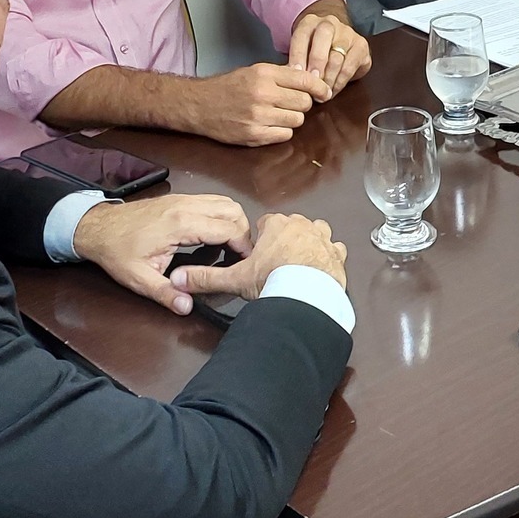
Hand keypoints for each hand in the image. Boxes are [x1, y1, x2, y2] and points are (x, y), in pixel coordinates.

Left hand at [72, 194, 251, 314]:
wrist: (97, 227)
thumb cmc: (116, 251)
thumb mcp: (139, 278)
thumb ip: (165, 293)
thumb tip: (187, 307)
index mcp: (181, 224)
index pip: (229, 229)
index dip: (243, 247)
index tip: (245, 262)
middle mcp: (186, 206)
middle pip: (233, 211)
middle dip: (244, 233)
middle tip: (239, 255)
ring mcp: (183, 199)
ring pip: (225, 202)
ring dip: (234, 221)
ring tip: (230, 244)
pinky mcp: (180, 198)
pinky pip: (212, 200)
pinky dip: (222, 214)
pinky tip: (215, 233)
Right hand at [170, 211, 347, 298]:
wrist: (306, 296)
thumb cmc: (274, 281)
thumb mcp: (235, 279)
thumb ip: (206, 277)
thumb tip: (181, 278)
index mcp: (277, 226)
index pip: (267, 221)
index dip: (262, 235)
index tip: (260, 250)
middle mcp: (302, 226)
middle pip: (292, 225)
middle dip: (286, 238)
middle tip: (278, 258)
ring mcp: (322, 239)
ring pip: (317, 232)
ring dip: (311, 242)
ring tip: (300, 260)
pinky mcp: (337, 255)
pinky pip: (335, 250)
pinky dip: (330, 257)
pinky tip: (322, 268)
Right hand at [186, 63, 322, 145]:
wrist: (199, 105)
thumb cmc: (229, 87)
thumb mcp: (254, 71)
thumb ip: (282, 75)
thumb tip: (312, 80)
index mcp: (264, 74)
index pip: (305, 80)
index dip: (319, 88)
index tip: (324, 93)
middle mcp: (262, 94)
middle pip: (304, 102)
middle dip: (302, 104)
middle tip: (291, 104)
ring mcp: (258, 116)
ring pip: (297, 120)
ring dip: (291, 119)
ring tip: (277, 114)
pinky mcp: (254, 135)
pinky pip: (285, 136)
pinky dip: (282, 132)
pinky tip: (270, 125)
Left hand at [289, 4, 371, 96]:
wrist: (338, 43)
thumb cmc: (315, 50)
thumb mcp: (302, 51)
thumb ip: (297, 62)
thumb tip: (290, 80)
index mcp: (310, 22)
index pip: (302, 35)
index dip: (298, 56)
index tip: (296, 74)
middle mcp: (329, 23)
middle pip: (323, 37)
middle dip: (316, 63)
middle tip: (313, 83)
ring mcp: (348, 33)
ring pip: (337, 56)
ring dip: (328, 78)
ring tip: (322, 92)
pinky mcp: (361, 45)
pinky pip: (350, 66)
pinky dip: (340, 81)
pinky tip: (333, 89)